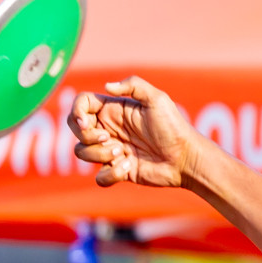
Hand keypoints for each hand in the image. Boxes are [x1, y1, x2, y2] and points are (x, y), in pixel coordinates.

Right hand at [68, 77, 198, 188]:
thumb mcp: (157, 99)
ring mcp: (112, 151)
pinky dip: (111, 174)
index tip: (87, 122)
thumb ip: (133, 85)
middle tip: (110, 138)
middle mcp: (109, 129)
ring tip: (124, 153)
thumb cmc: (174, 127)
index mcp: (113, 110)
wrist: (186, 158)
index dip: (76, 112)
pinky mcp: (119, 171)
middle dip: (86, 136)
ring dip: (100, 155)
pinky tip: (129, 168)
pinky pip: (99, 177)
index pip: (80, 105)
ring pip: (82, 153)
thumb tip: (106, 87)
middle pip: (75, 130)